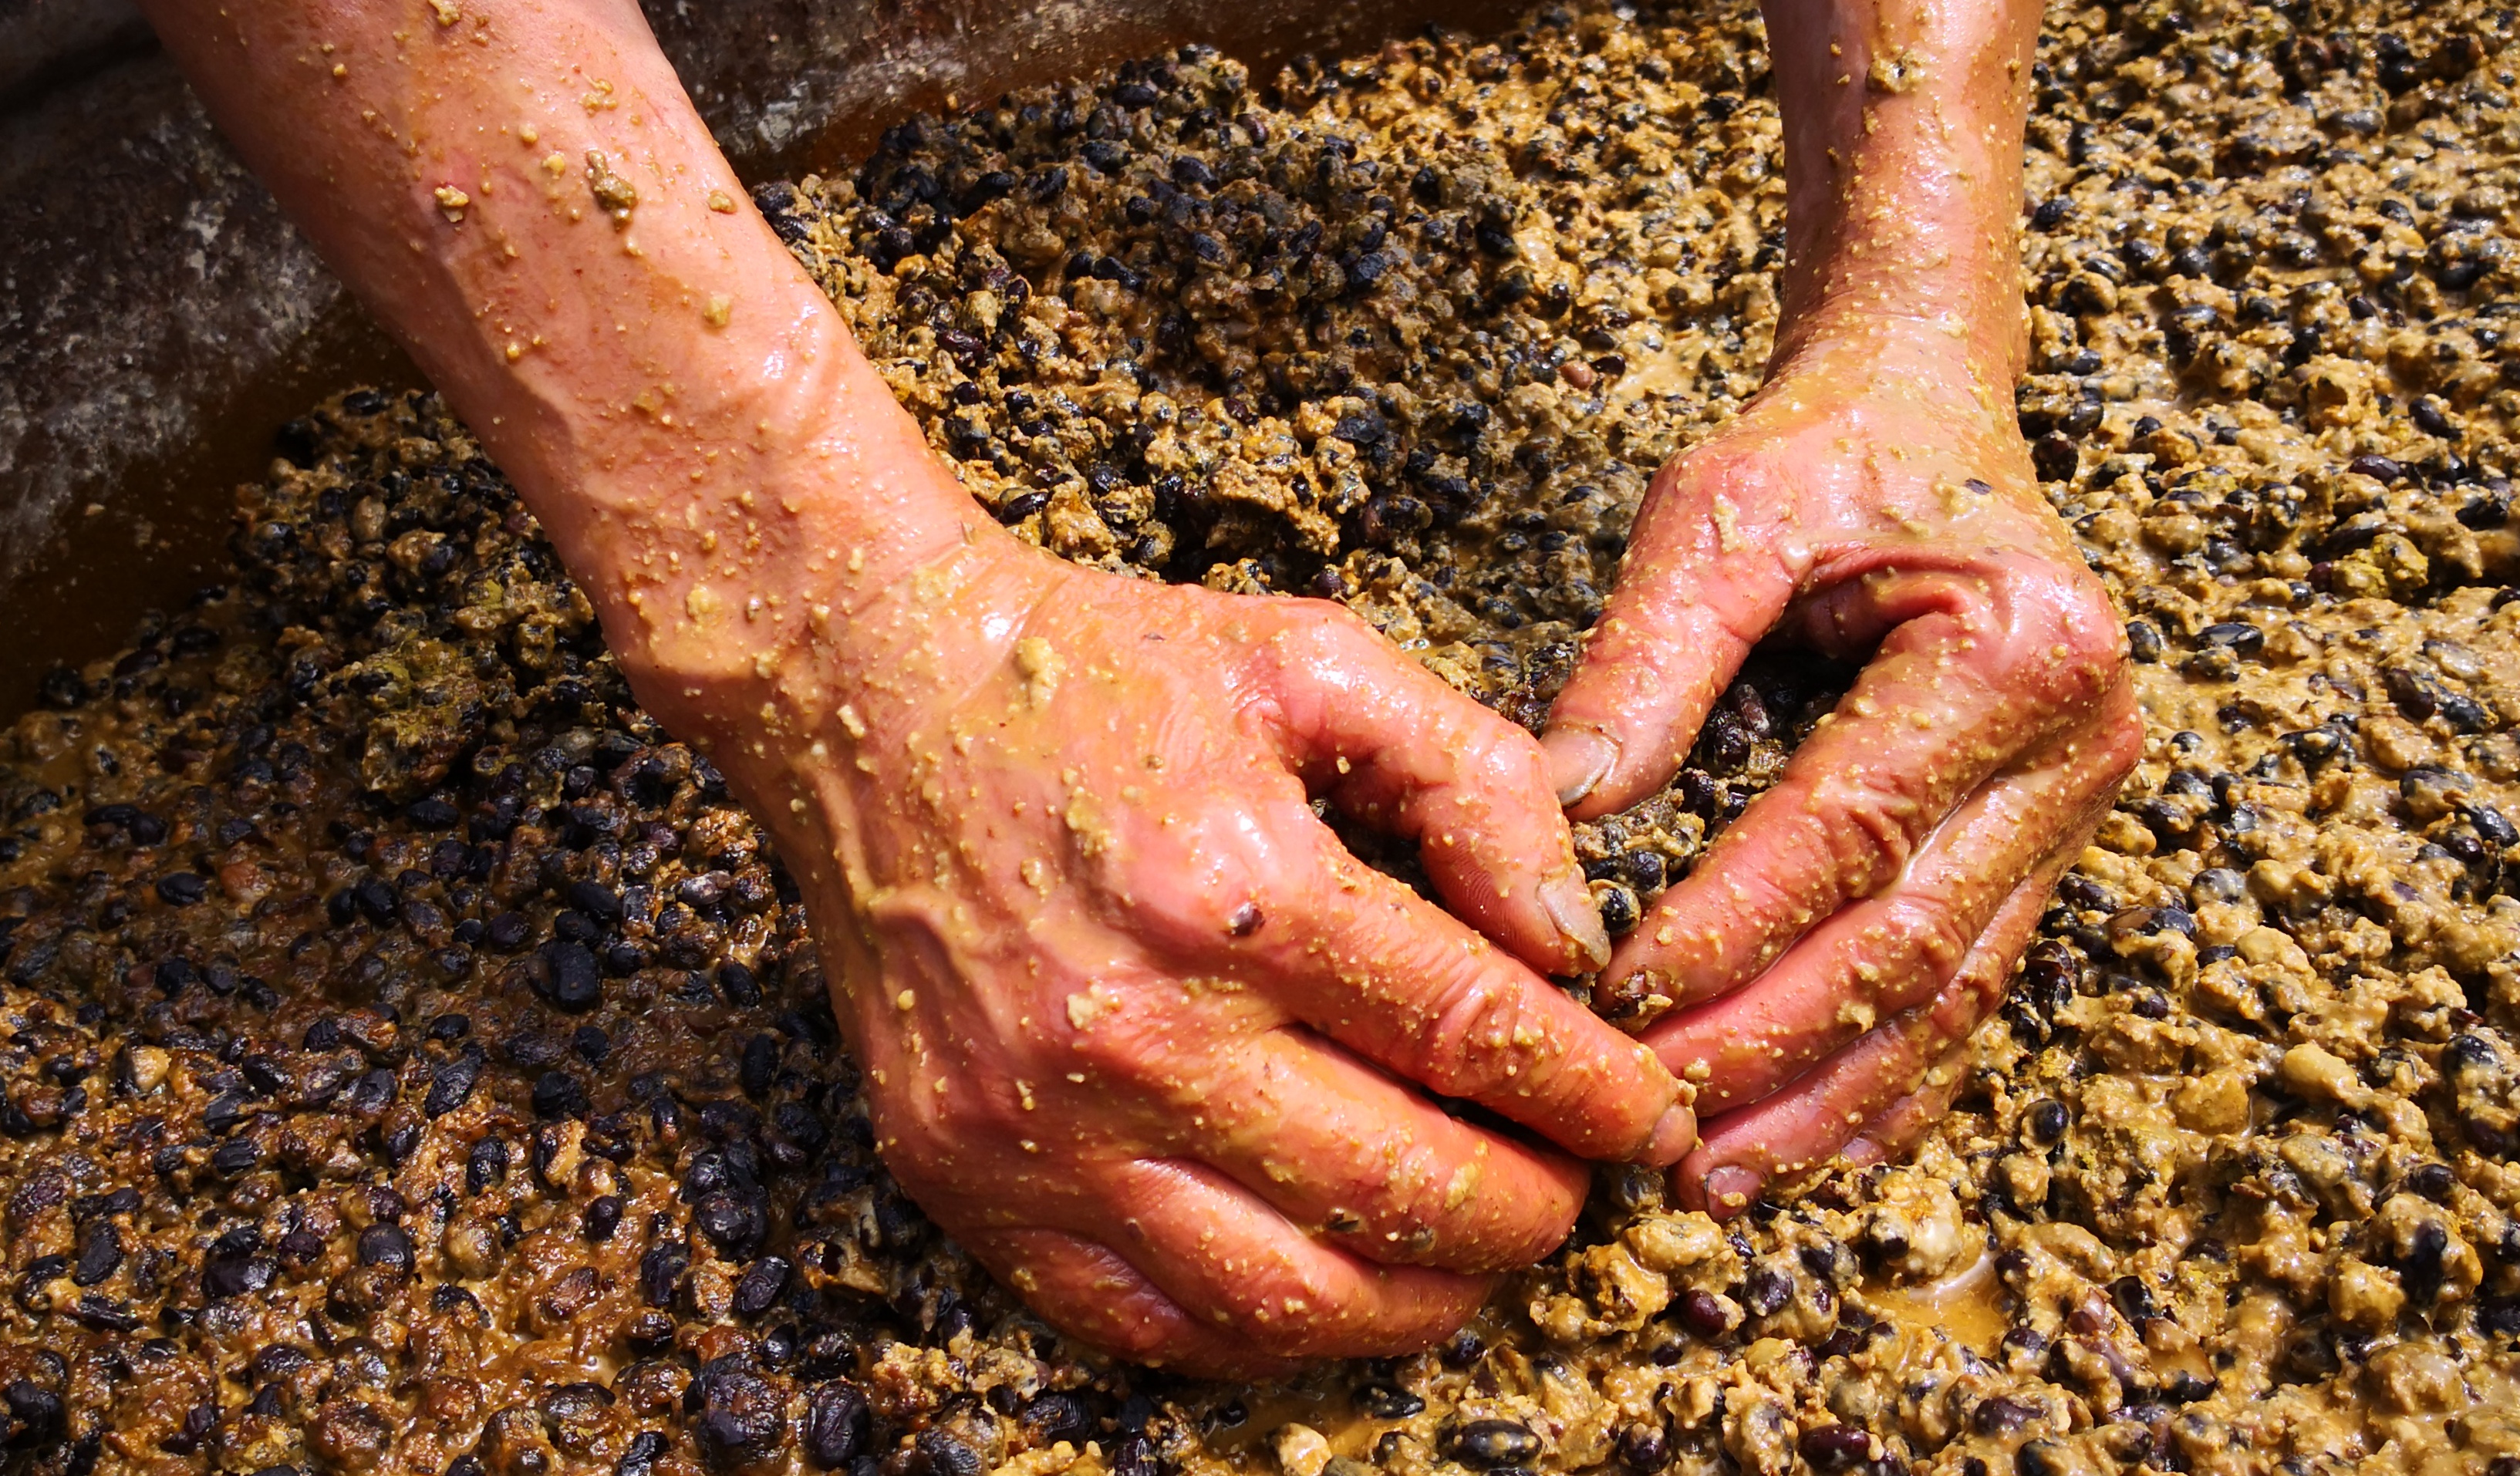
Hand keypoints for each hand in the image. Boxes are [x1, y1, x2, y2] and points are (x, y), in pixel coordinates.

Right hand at [706, 506, 1688, 1374]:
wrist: (872, 691)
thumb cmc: (1106, 673)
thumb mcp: (1314, 661)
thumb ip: (1475, 781)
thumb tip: (1576, 939)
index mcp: (1237, 887)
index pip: (1475, 1035)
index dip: (1594, 1095)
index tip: (1647, 1115)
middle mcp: (1134, 1030)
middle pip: (1400, 1190)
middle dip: (1532, 1211)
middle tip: (1575, 1188)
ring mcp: (1037, 1126)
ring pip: (1286, 1295)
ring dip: (1424, 1297)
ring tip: (1478, 1252)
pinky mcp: (965, 1178)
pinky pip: (1145, 1322)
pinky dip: (1268, 1331)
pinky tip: (1335, 1282)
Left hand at [1540, 319, 2141, 1213]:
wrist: (1928, 414)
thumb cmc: (1822, 456)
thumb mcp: (1719, 514)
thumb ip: (1644, 661)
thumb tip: (1557, 815)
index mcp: (2018, 648)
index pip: (1853, 833)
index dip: (1732, 932)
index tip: (1613, 1002)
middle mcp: (2080, 742)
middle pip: (1911, 940)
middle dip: (1772, 1050)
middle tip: (1650, 1128)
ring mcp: (2075, 806)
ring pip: (1949, 996)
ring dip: (1827, 1101)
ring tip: (1711, 1180)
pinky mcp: (2039, 848)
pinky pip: (1962, 988)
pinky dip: (1876, 1079)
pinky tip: (1792, 1144)